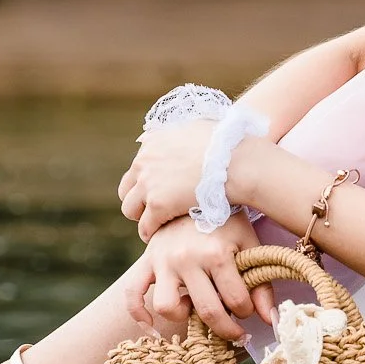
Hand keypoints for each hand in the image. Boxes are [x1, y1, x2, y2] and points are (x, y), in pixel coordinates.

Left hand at [118, 122, 215, 241]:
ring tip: (157, 225)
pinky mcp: (157, 205)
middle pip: (126, 189)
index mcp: (152, 142)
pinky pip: (145, 227)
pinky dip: (151, 233)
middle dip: (139, 200)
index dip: (148, 182)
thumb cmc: (227, 145)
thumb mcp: (196, 127)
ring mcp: (149, 183)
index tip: (160, 191)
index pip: (138, 167)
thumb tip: (177, 136)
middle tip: (155, 210)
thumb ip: (179, 134)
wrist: (237, 162)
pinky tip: (160, 236)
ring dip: (142, 217)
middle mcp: (144, 161)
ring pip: (130, 209)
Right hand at [123, 212, 275, 342]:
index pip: (236, 301)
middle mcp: (187, 258)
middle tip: (233, 330)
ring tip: (194, 309)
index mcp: (216, 253)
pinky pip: (132, 294)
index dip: (246, 313)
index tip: (247, 311)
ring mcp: (163, 261)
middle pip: (207, 310)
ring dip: (183, 317)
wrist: (194, 189)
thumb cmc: (225, 219)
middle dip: (225, 328)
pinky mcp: (145, 261)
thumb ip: (261, 282)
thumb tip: (268, 319)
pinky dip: (138, 314)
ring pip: (166, 306)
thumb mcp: (248, 243)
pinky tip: (152, 327)